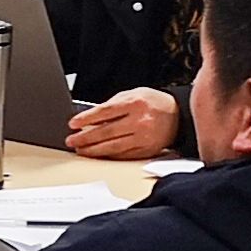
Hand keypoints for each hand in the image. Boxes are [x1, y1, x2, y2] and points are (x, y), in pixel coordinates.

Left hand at [64, 88, 179, 159]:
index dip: (86, 118)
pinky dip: (108, 156)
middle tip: (71, 141)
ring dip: (93, 150)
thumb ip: (113, 105)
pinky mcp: (147, 150)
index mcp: (135, 103)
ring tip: (81, 150)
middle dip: (85, 138)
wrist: (178, 116)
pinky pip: (123, 155)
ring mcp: (144, 138)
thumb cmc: (153, 103)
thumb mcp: (133, 94)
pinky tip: (98, 155)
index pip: (105, 112)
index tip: (73, 124)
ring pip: (113, 147)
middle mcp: (140, 121)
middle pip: (106, 132)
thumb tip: (91, 118)